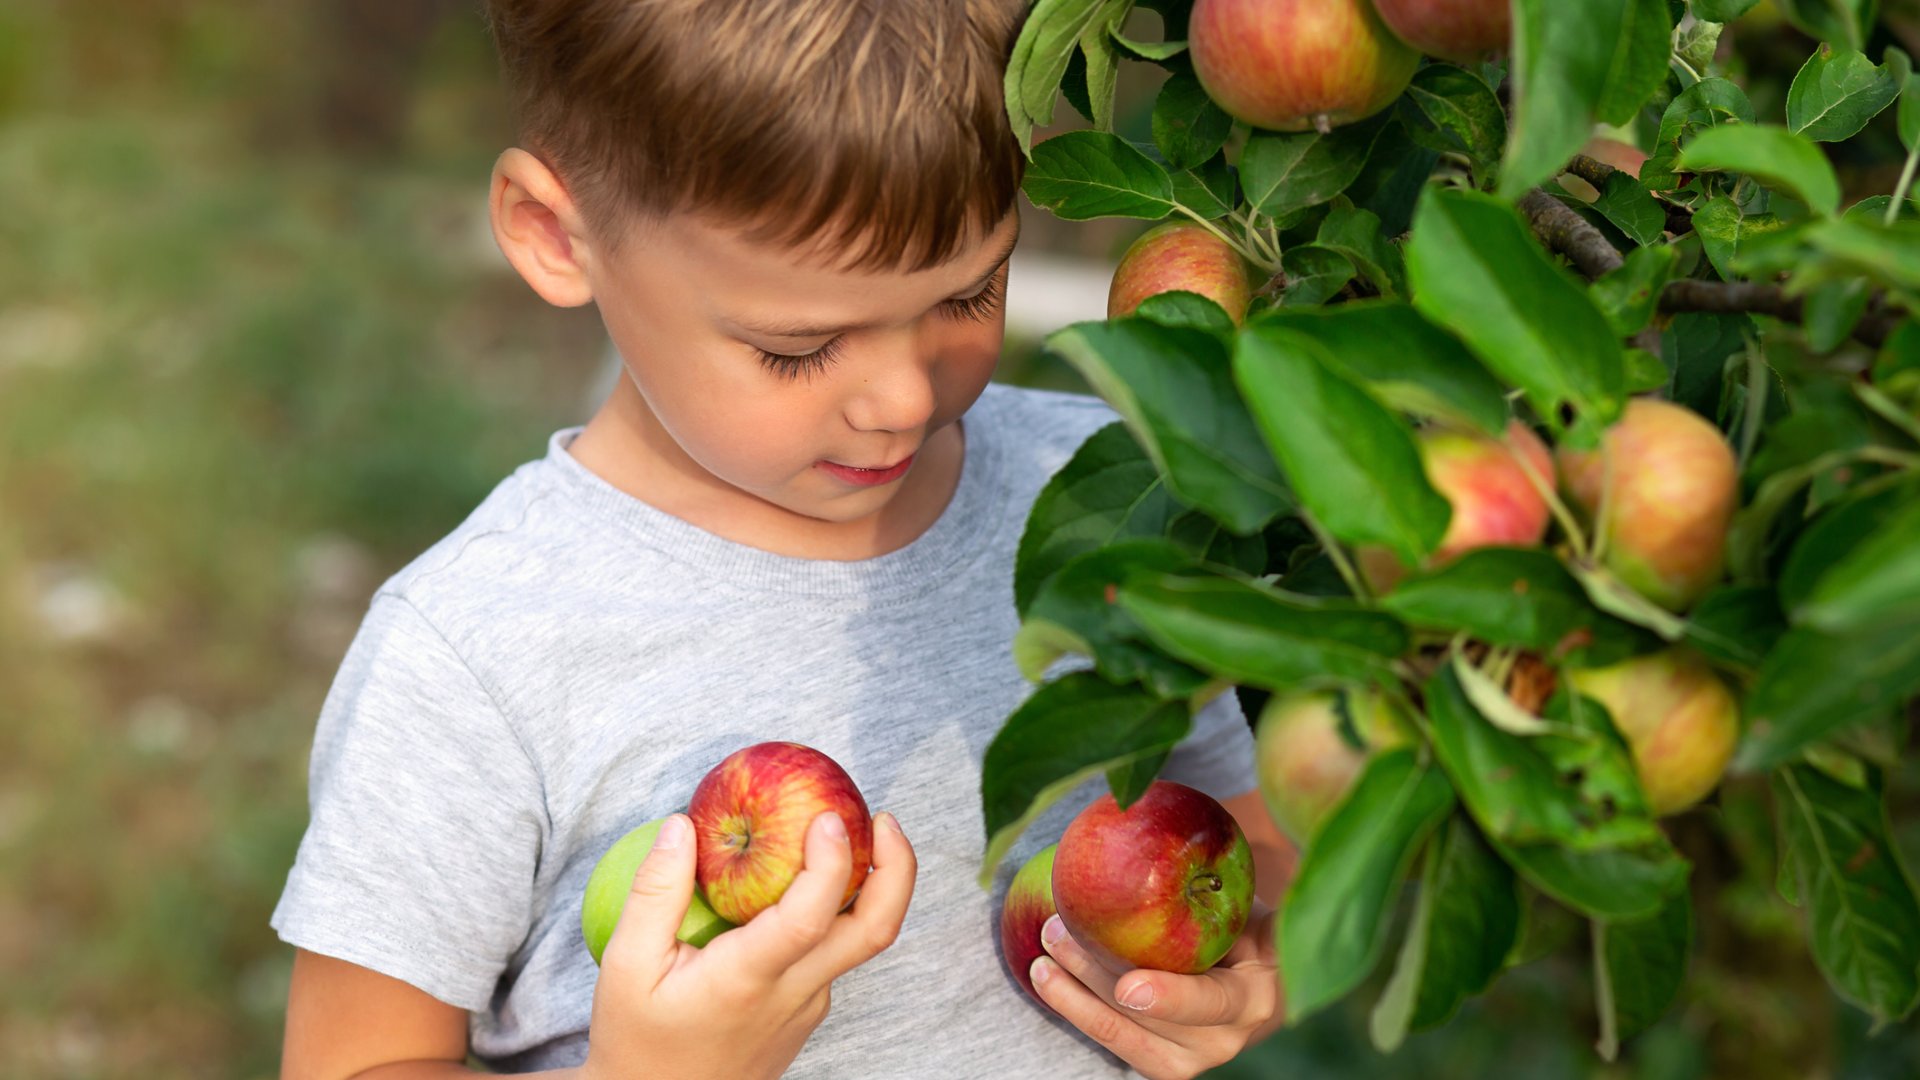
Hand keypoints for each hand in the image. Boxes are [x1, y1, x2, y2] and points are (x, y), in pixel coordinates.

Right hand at [582, 809, 916, 1079]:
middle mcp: (793, 994)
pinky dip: (835, 908)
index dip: (830, 863)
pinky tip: (802, 878)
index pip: (810, 919)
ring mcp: (808, 1005)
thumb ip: (655, 893)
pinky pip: (833, 952)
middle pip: (874, 931)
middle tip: (881, 818)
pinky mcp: (807, 1009)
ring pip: (858, 941)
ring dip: (868, 884)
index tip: (829, 816)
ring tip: (839, 832)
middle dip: (897, 868)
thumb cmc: (636, 1039)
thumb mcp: (625, 966)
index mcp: (747, 980)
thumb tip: (682, 825)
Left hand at [1030, 903, 1281, 1079]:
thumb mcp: (1247, 906)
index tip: (1127, 987)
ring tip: (1041, 959)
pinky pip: (1112, 1039)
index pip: (1212, 1001)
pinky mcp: (1157, 1062)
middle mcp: (1223, 1040)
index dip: (1170, 997)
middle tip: (1056, 932)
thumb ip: (1220, 889)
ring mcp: (1188, 1059)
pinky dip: (1076, 1007)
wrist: (1256, 980)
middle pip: (1149, 1019)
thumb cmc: (1246, 926)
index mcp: (1254, 998)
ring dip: (1073, 997)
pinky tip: (1047, 977)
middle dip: (1095, 978)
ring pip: (1120, 1035)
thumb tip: (1163, 826)